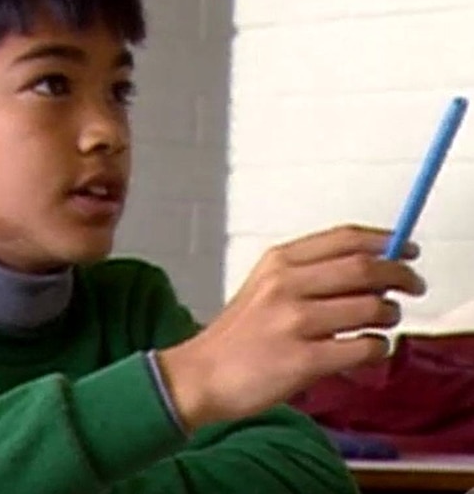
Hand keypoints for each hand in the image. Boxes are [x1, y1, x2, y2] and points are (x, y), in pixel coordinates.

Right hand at [157, 225, 424, 428]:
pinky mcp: (303, 360)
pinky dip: (377, 349)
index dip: (386, 241)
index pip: (345, 238)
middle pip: (365, 267)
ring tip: (382, 323)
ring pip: (371, 308)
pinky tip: (366, 351)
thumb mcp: (264, 287)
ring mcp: (294, 323)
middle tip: (412, 287)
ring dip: (389, 316)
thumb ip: (309, 273)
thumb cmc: (237, 336)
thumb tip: (372, 266)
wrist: (201, 375)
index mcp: (277, 262)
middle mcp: (285, 285)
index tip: (408, 249)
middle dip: (401, 276)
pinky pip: (364, 348)